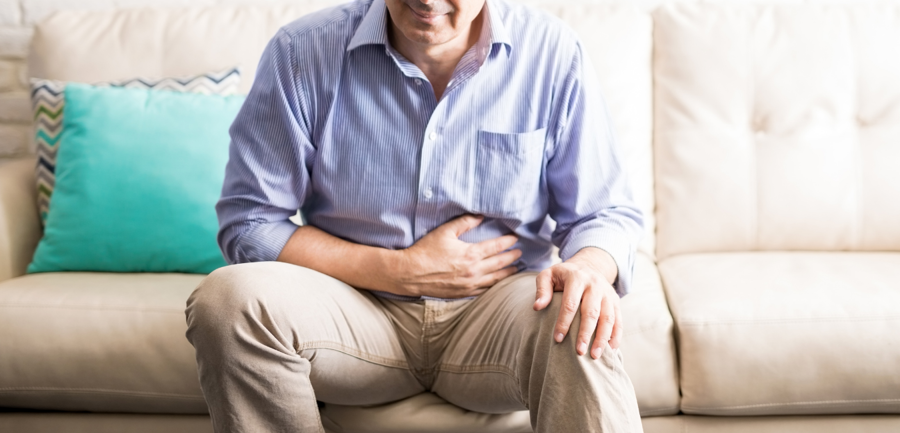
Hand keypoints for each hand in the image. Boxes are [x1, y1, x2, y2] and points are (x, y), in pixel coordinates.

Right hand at [388, 215, 521, 297]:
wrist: (410, 274)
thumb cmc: (426, 251)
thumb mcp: (445, 231)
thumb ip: (464, 222)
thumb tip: (481, 216)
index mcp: (470, 254)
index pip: (496, 247)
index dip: (508, 242)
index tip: (515, 238)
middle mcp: (473, 271)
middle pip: (500, 264)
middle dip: (512, 257)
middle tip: (520, 253)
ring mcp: (469, 284)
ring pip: (496, 280)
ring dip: (508, 274)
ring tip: (516, 269)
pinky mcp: (463, 293)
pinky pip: (485, 291)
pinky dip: (495, 286)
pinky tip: (499, 283)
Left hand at [533, 248, 621, 358]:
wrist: (588, 265)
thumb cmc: (563, 275)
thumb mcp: (549, 275)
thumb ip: (542, 289)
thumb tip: (537, 307)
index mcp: (577, 278)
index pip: (570, 303)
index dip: (564, 322)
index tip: (557, 339)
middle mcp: (595, 285)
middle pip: (591, 312)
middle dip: (585, 333)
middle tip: (579, 352)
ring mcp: (607, 293)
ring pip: (608, 318)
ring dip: (602, 338)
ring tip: (595, 356)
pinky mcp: (616, 301)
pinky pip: (618, 320)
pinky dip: (616, 336)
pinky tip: (611, 350)